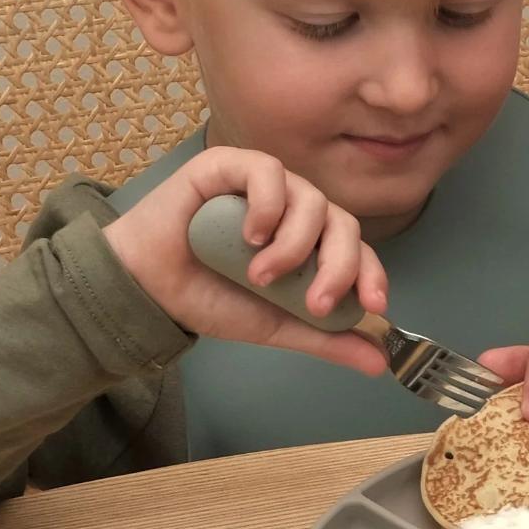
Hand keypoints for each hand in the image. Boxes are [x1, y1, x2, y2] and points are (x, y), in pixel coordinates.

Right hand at [103, 146, 388, 376]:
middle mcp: (292, 208)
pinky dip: (269, 205)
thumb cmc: (208, 298)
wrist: (147, 290)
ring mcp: (263, 185)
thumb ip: (325, 338)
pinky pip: (269, 172)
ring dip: (295, 245)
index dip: (370, 273)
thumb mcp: (275, 325)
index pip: (356, 248)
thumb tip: (381, 362)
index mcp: (307, 241)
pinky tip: (251, 236)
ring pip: (311, 199)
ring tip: (259, 276)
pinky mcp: (229, 166)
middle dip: (338, 266)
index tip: (373, 305)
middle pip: (341, 224)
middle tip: (312, 303)